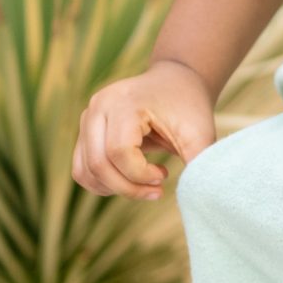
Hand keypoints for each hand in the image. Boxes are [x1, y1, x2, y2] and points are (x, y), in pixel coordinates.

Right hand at [70, 60, 216, 200]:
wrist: (175, 82)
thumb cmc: (189, 108)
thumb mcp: (200, 134)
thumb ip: (198, 164)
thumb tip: (195, 201)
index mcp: (124, 102)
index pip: (119, 152)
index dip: (140, 175)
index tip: (165, 175)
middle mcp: (99, 106)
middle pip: (98, 164)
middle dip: (128, 188)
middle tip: (156, 190)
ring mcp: (88, 117)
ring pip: (85, 170)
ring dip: (114, 188)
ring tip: (144, 185)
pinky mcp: (85, 131)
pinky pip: (82, 168)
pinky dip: (103, 183)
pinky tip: (129, 180)